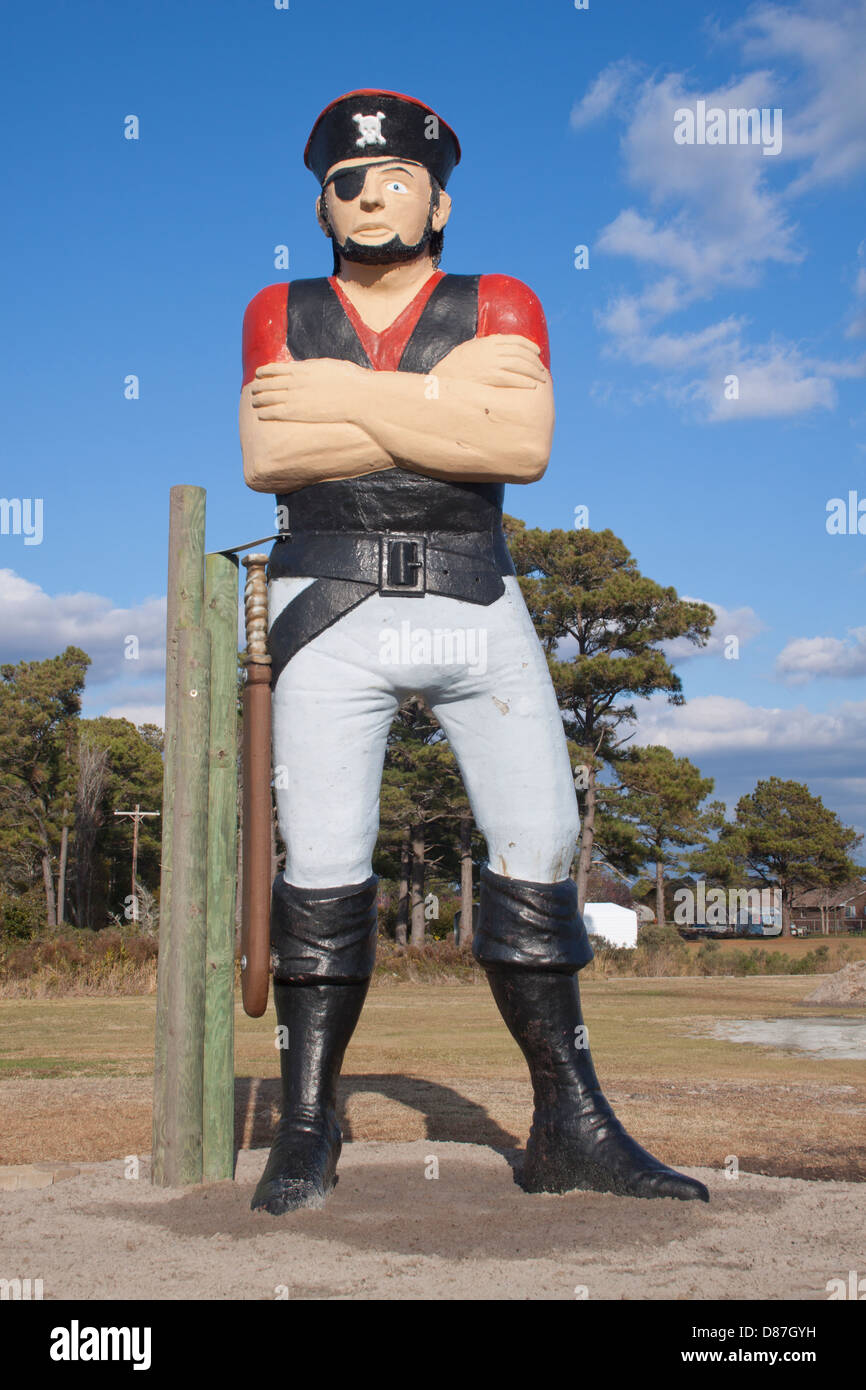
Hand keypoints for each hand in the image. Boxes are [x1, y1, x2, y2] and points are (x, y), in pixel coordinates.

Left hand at [251, 358, 367, 421]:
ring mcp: (293, 397)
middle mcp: (293, 381)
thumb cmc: (349, 382)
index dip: (264, 371)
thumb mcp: (329, 366)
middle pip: (267, 382)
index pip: (274, 368)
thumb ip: (312, 367)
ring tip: (254, 401)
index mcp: (301, 369)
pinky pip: (273, 412)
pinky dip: (264, 412)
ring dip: (258, 399)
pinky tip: (260, 414)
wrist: (357, 398)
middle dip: (258, 386)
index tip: (259, 374)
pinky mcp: (296, 413)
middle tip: (254, 389)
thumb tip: (304, 367)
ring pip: (267, 397)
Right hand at [434, 334, 547, 388]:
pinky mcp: (492, 377)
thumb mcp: (472, 346)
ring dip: (533, 372)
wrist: (447, 374)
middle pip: (521, 354)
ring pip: (520, 365)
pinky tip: (532, 385)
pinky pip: (513, 378)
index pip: (517, 341)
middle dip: (534, 361)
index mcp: (490, 341)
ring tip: (541, 378)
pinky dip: (524, 381)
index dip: (530, 346)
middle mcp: (494, 350)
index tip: (537, 352)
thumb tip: (497, 340)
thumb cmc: (458, 362)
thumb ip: (486, 343)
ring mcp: (493, 363)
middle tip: (542, 369)